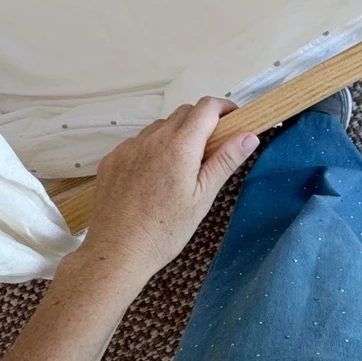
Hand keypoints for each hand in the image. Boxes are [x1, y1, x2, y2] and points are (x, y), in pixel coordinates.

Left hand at [79, 99, 257, 293]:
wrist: (116, 252)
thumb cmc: (164, 231)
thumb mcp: (202, 198)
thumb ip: (225, 162)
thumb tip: (249, 136)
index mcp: (179, 147)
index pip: (206, 108)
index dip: (224, 108)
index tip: (233, 119)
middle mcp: (151, 139)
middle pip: (183, 113)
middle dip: (201, 122)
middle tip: (211, 150)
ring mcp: (128, 147)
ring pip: (159, 127)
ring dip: (175, 136)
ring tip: (180, 169)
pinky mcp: (112, 159)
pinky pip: (137, 143)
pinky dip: (151, 150)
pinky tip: (152, 178)